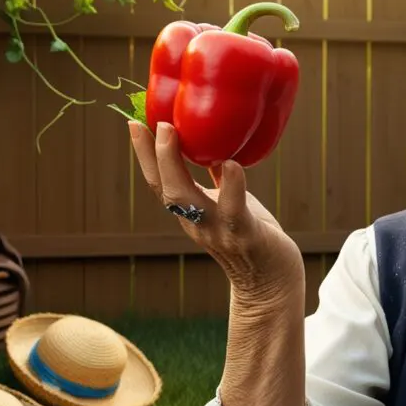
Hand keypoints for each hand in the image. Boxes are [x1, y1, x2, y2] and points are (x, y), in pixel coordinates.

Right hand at [129, 121, 303, 301]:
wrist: (272, 283)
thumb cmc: (252, 237)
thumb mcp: (230, 204)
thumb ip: (218, 182)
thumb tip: (216, 149)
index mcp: (191, 213)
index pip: (160, 182)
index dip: (145, 155)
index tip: (134, 123)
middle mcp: (197, 223)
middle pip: (165, 189)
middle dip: (154, 155)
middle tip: (152, 122)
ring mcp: (218, 231)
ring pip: (186, 201)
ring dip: (174, 166)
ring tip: (172, 132)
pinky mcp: (245, 236)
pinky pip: (234, 211)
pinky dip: (232, 187)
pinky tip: (232, 164)